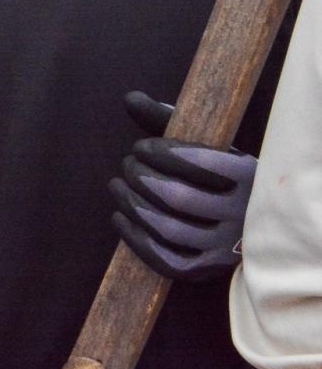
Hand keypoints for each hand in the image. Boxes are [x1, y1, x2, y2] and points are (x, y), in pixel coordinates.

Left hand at [108, 91, 253, 281]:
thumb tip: (130, 98)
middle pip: (179, 198)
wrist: (251, 222)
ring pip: (169, 230)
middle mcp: (242, 215)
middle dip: (141, 177)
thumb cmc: (218, 175)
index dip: (162, 153)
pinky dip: (136, 239)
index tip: (141, 146)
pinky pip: (167, 261)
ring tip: (116, 186)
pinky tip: (120, 217)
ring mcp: (226, 247)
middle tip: (127, 165)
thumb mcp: (205, 144)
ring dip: (132, 205)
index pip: (201, 163)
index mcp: (249, 177)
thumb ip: (167, 120)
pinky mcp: (209, 269)